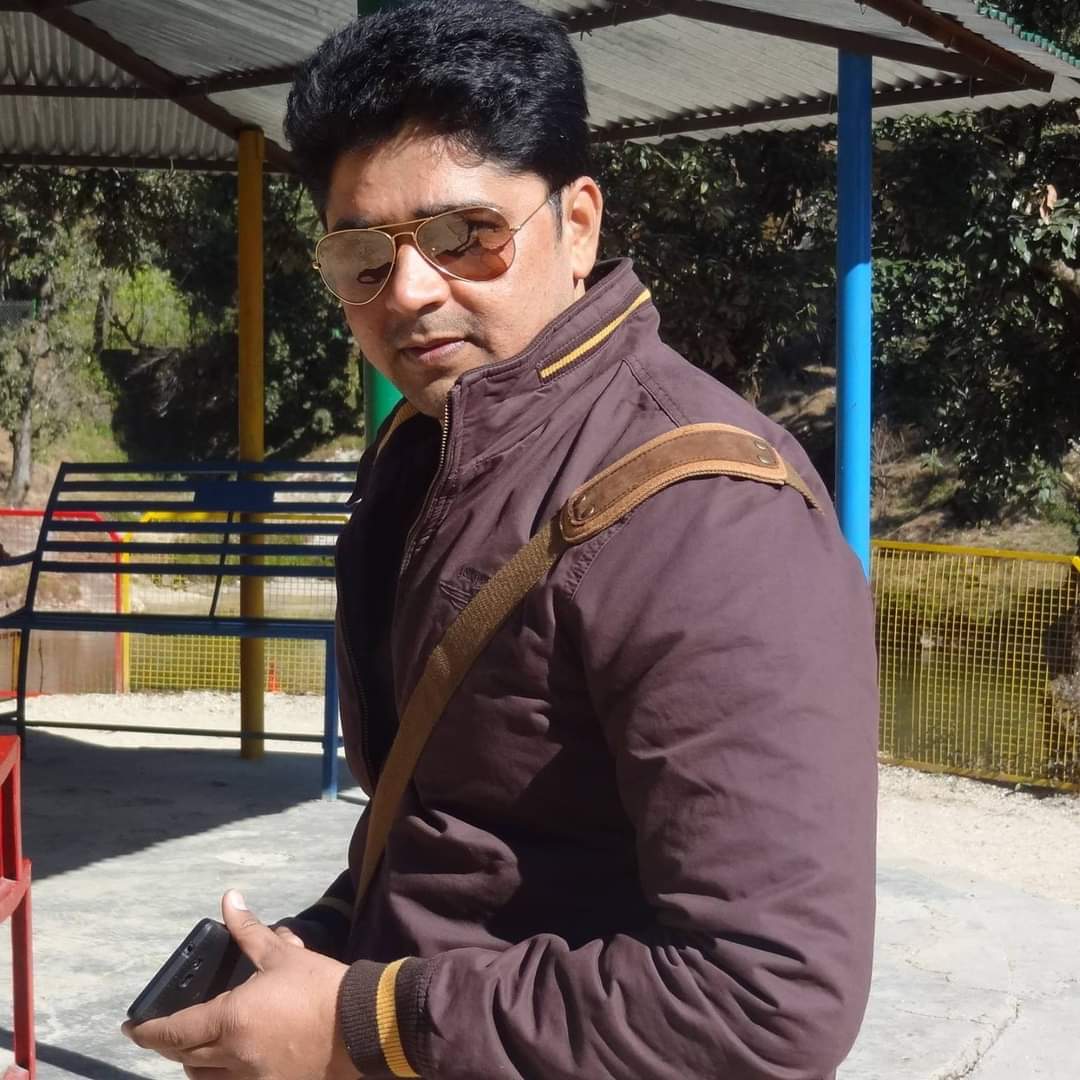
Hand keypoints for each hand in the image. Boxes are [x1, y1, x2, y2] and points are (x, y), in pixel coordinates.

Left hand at [122, 891, 356, 1079]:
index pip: (173, 1031)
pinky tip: (227, 1062)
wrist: (360, 1024)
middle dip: (168, 1046)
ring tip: (195, 1047)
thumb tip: (229, 900)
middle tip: (162, 1033)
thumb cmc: (319, 987)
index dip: (146, 1031)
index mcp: (230, 1020)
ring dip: (193, 1063)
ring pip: (204, 1078)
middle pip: (184, 1058)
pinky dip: (220, 1076)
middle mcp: (233, 1056)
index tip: (130, 1028)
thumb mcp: (282, 955)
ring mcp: (251, 1079)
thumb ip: (249, 930)